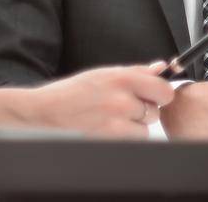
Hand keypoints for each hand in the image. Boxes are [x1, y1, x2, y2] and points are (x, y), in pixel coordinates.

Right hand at [18, 65, 175, 138]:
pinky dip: (126, 137)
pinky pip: (132, 140)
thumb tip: (160, 67)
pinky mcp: (109, 138)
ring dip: (135, 125)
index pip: (163, 88)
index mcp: (122, 78)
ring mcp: (116, 120)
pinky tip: (109, 129)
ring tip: (113, 119)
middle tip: (127, 108)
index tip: (154, 95)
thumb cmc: (72, 92)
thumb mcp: (104, 74)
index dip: (160, 93)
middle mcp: (121, 98)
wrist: (44, 112)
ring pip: (146, 127)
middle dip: (146, 109)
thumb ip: (136, 72)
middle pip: (156, 109)